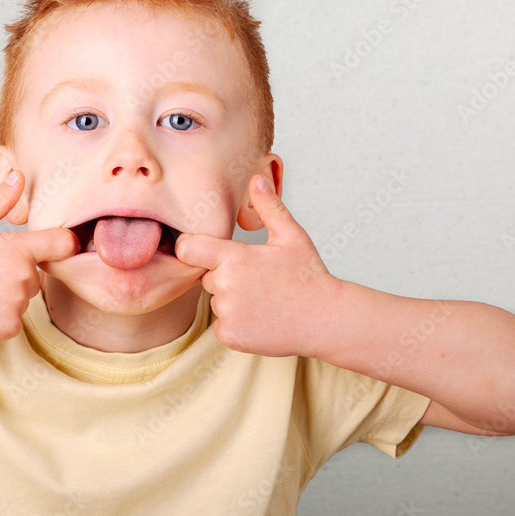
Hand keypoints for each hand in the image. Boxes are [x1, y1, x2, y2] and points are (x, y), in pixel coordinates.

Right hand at [0, 171, 78, 340]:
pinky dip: (0, 314)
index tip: (53, 245)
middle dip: (18, 271)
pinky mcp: (9, 327)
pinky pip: (15, 317)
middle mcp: (23, 278)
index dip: (61, 243)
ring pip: (25, 296)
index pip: (63, 244)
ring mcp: (17, 305)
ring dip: (9, 293)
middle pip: (37, 273)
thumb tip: (19, 176)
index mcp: (18, 249)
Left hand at [174, 175, 343, 356]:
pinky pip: (222, 326)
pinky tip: (262, 319)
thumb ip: (269, 208)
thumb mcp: (292, 237)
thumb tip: (257, 179)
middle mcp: (226, 285)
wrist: (327, 320)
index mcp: (235, 258)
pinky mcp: (230, 336)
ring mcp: (227, 313)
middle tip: (257, 281)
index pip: (187, 248)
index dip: (193, 249)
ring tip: (264, 300)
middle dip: (224, 276)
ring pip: (216, 302)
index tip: (206, 252)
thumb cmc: (310, 276)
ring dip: (232, 301)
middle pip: (206, 276)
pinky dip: (236, 324)